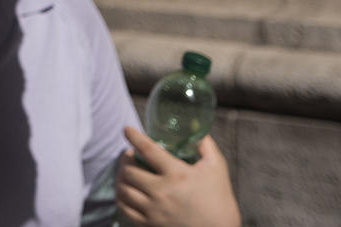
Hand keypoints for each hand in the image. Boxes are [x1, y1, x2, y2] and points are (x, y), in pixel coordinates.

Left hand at [117, 127, 240, 226]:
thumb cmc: (219, 199)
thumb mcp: (216, 167)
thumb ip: (205, 144)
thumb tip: (194, 124)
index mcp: (177, 174)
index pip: (148, 149)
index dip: (134, 137)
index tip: (126, 130)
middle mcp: (162, 192)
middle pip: (129, 171)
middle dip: (126, 159)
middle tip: (129, 155)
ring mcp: (155, 210)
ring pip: (124, 190)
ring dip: (121, 178)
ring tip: (126, 171)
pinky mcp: (151, 225)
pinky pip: (125, 209)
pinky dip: (122, 197)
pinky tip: (126, 191)